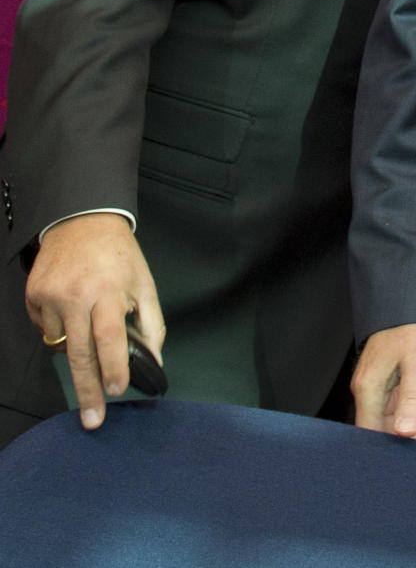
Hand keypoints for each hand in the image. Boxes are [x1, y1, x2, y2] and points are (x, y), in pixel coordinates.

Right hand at [25, 213, 165, 429]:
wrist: (82, 222)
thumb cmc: (118, 255)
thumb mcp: (144, 283)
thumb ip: (151, 324)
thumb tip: (154, 362)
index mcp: (107, 292)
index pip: (110, 338)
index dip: (113, 368)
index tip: (117, 390)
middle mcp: (75, 296)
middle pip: (80, 355)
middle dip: (87, 391)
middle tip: (92, 420)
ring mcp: (50, 297)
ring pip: (61, 345)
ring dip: (76, 348)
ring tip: (88, 323)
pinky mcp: (34, 297)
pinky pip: (45, 330)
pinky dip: (59, 331)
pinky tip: (72, 311)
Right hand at [351, 323, 415, 443]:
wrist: (407, 301)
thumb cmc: (413, 329)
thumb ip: (412, 399)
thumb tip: (404, 433)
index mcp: (368, 389)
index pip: (374, 433)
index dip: (396, 448)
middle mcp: (366, 390)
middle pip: (382, 429)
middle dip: (411, 443)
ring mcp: (373, 385)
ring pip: (390, 421)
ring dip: (414, 432)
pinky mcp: (383, 381)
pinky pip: (394, 408)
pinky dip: (412, 417)